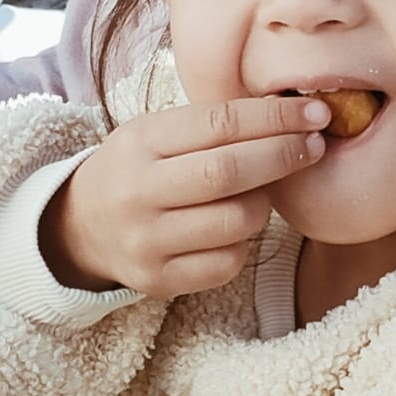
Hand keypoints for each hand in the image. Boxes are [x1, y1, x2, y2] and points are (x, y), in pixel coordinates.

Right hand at [40, 95, 328, 298]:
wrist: (81, 227)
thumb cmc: (138, 170)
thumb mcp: (156, 133)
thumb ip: (212, 125)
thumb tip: (294, 119)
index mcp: (139, 142)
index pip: (219, 124)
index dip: (275, 119)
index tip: (314, 115)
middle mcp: (138, 192)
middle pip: (229, 173)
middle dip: (283, 157)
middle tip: (313, 147)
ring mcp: (146, 241)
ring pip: (236, 221)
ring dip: (264, 204)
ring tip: (262, 192)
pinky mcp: (157, 280)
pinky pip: (227, 262)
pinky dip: (243, 243)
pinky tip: (234, 229)